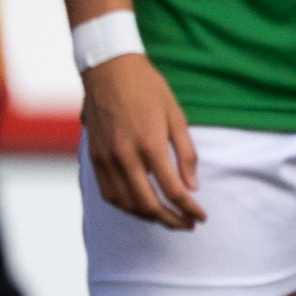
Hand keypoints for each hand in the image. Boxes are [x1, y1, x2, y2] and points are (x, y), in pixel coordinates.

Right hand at [81, 53, 201, 229]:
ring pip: (126, 203)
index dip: (190, 209)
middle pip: (148, 204)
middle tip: (187, 225)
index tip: (201, 217)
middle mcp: (125, 156)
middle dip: (171, 220)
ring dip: (148, 217)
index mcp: (150, 145)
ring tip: (167, 219)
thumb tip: (192, 187)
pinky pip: (108, 193)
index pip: (173, 190)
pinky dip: (125, 206)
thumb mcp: (177, 116)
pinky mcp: (93, 157)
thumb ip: (186, 154)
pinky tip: (140, 207)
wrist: (109, 70)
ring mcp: (106, 158)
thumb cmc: (148, 89)